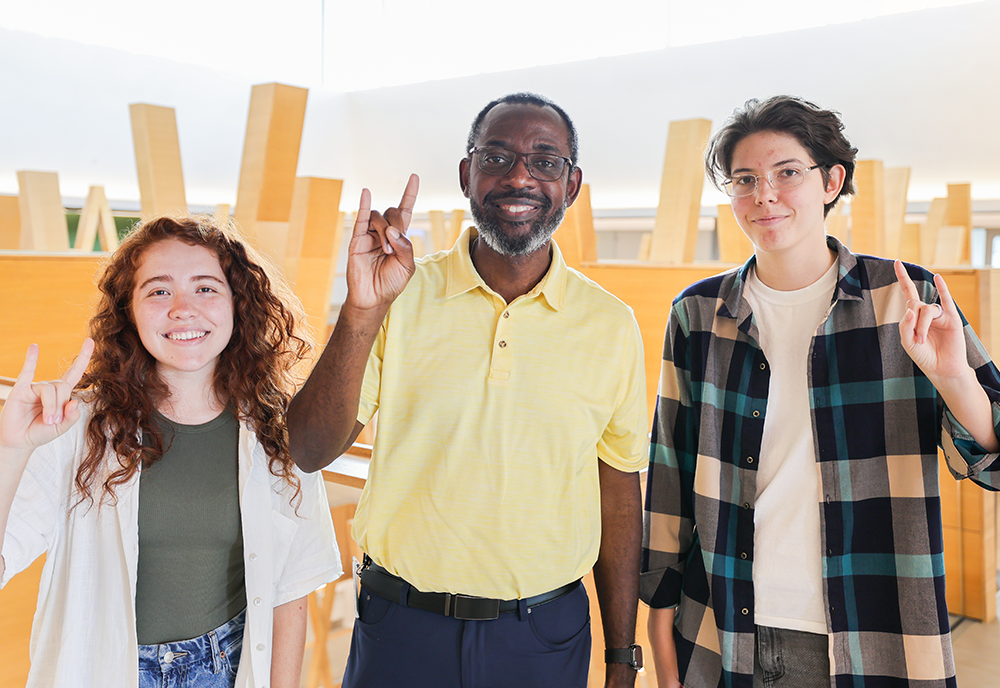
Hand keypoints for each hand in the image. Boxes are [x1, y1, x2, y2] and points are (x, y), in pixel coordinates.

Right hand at [0, 339, 93, 452]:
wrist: (18, 441)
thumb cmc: (40, 432)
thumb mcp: (61, 428)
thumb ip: (72, 417)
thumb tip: (74, 401)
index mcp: (62, 394)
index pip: (75, 372)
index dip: (83, 357)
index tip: (90, 341)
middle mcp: (50, 387)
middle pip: (63, 386)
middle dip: (60, 405)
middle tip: (53, 421)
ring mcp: (35, 387)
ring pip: (50, 389)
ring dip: (51, 407)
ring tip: (46, 421)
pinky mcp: (20, 389)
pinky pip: (27, 371)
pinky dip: (31, 359)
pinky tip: (34, 347)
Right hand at [345, 174, 418, 310]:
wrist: (373, 297)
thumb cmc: (391, 282)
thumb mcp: (407, 266)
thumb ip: (406, 247)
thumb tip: (392, 230)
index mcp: (399, 237)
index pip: (405, 210)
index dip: (410, 194)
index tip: (414, 177)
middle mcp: (384, 232)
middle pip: (392, 213)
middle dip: (396, 227)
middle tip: (393, 247)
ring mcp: (370, 234)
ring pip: (378, 217)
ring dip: (384, 231)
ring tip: (385, 250)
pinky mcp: (357, 239)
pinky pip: (361, 217)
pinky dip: (364, 204)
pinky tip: (366, 193)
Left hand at [894, 260, 969, 382]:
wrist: (942, 368)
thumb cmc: (924, 356)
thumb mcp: (908, 343)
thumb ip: (905, 326)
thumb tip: (910, 309)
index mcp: (914, 316)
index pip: (909, 292)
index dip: (902, 278)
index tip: (896, 262)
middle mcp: (927, 312)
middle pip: (915, 306)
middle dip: (914, 324)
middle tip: (918, 340)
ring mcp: (940, 315)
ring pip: (927, 310)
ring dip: (923, 326)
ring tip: (923, 340)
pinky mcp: (952, 319)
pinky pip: (946, 301)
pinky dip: (942, 289)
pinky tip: (938, 278)